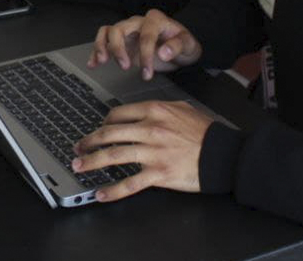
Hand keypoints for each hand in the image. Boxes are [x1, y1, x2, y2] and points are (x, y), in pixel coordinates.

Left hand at [72, 100, 212, 200]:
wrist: (224, 154)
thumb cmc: (206, 133)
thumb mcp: (182, 109)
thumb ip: (160, 109)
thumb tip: (143, 110)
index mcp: (155, 111)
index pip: (118, 114)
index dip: (103, 122)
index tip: (98, 129)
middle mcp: (150, 129)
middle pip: (109, 133)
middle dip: (89, 141)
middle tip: (78, 147)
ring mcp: (153, 152)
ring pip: (114, 156)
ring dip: (92, 161)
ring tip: (79, 166)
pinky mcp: (159, 173)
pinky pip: (130, 183)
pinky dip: (113, 190)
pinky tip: (101, 193)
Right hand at [89, 9, 201, 80]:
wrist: (180, 46)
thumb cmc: (183, 43)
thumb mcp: (188, 44)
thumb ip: (177, 46)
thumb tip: (163, 53)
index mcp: (155, 20)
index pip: (146, 36)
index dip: (146, 55)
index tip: (147, 72)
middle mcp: (138, 22)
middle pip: (120, 29)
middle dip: (119, 49)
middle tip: (125, 66)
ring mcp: (128, 30)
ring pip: (108, 31)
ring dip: (102, 46)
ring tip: (102, 61)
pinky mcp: (121, 40)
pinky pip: (104, 40)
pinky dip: (97, 51)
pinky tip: (93, 63)